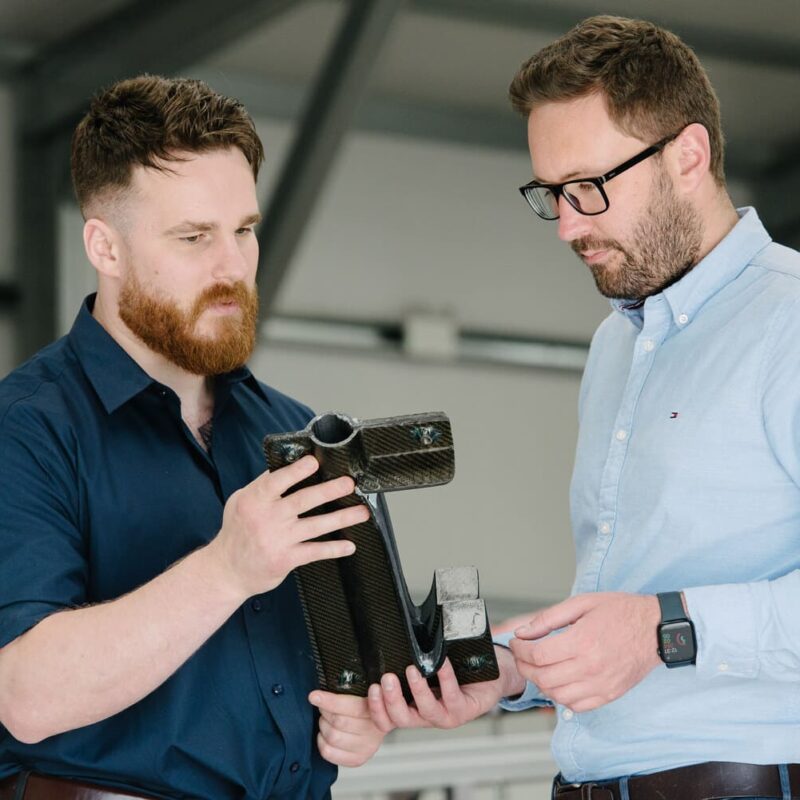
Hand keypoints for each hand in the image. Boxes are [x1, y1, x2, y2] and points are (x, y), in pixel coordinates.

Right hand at [210, 456, 369, 597]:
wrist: (227, 570)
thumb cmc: (237, 531)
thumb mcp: (241, 502)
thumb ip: (264, 486)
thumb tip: (288, 465)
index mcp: (255, 500)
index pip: (277, 481)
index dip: (296, 471)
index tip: (314, 462)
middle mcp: (267, 518)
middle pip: (303, 500)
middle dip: (329, 490)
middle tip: (349, 483)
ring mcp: (278, 539)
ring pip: (316, 525)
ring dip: (342, 518)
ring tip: (362, 511)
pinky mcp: (286, 559)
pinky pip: (315, 551)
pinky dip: (334, 549)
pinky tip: (349, 545)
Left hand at [309, 690, 386, 766]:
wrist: (379, 723)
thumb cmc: (368, 703)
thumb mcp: (366, 690)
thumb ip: (353, 686)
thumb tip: (329, 682)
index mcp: (378, 709)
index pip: (352, 707)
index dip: (332, 701)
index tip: (314, 696)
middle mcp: (374, 730)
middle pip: (338, 721)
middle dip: (325, 709)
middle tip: (323, 703)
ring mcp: (367, 747)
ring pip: (332, 736)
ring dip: (323, 724)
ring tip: (326, 718)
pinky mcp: (357, 759)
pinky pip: (329, 752)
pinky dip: (321, 740)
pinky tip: (325, 733)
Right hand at [367, 650, 521, 731]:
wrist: (491, 676)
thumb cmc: (457, 669)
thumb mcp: (427, 666)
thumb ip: (409, 661)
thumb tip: (389, 640)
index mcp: (413, 707)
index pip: (387, 718)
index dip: (376, 709)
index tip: (371, 687)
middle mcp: (427, 715)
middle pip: (401, 719)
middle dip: (391, 700)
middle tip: (387, 678)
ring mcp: (446, 716)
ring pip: (425, 711)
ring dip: (416, 690)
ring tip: (412, 670)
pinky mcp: (465, 710)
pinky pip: (451, 696)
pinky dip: (445, 678)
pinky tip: (441, 663)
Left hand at [510, 592, 661, 712]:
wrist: (655, 629)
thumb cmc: (621, 612)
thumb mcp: (582, 603)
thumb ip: (549, 618)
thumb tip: (523, 632)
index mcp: (582, 641)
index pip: (538, 655)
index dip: (520, 650)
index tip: (517, 643)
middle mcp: (591, 667)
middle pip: (543, 678)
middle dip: (524, 667)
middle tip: (522, 656)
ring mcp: (601, 684)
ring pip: (557, 695)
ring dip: (541, 683)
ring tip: (539, 668)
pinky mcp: (609, 694)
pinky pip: (577, 706)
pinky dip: (561, 697)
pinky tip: (559, 682)